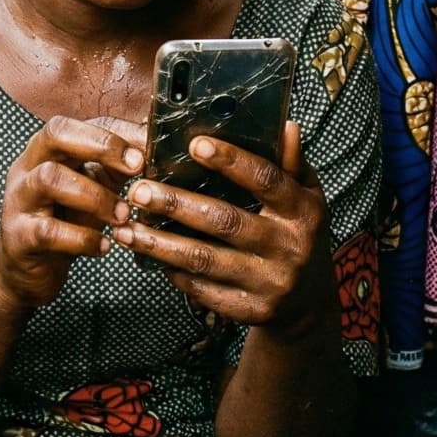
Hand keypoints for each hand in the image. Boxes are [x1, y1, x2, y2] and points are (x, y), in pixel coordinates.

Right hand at [0, 118, 143, 315]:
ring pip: (50, 178)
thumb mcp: (92, 186)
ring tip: (123, 215)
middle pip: (55, 133)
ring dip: (96, 197)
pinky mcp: (19, 237)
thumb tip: (153, 138)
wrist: (27, 269)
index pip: (75, 123)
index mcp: (45, 150)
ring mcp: (19, 200)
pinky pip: (49, 231)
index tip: (146, 149)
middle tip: (136, 167)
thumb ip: (117, 165)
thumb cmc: (64, 221)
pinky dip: (83, 239)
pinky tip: (104, 246)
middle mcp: (27, 167)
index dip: (111, 132)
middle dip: (100, 145)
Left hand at [112, 123, 329, 331]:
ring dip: (160, 244)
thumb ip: (291, 163)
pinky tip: (148, 255)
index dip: (231, 161)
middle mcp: (289, 248)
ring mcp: (269, 284)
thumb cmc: (299, 234)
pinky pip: (203, 290)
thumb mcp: (307, 196)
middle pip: (225, 221)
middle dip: (176, 204)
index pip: (266, 180)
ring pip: (204, 260)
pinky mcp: (251, 311)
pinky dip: (173, 272)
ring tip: (126, 228)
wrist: (310, 303)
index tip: (195, 145)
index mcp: (303, 212)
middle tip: (139, 190)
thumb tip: (285, 125)